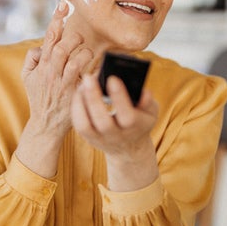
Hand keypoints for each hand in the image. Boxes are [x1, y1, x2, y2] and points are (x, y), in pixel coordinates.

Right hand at [16, 0, 92, 176]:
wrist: (45, 125)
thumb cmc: (39, 96)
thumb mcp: (27, 77)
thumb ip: (31, 57)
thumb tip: (41, 44)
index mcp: (42, 65)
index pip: (49, 37)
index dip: (56, 20)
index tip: (64, 5)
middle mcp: (52, 73)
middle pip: (62, 47)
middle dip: (73, 37)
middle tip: (80, 35)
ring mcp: (63, 84)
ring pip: (74, 62)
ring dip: (83, 53)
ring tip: (87, 51)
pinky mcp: (75, 95)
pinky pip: (87, 79)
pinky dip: (93, 70)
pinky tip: (99, 66)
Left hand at [71, 74, 159, 190]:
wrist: (129, 147)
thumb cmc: (140, 121)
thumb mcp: (150, 112)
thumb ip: (148, 102)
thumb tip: (144, 92)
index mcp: (135, 128)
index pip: (128, 116)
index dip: (120, 97)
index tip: (112, 78)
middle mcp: (117, 136)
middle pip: (103, 122)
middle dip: (94, 98)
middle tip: (89, 77)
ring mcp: (101, 139)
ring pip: (85, 125)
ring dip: (81, 103)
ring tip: (82, 84)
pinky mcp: (89, 138)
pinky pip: (78, 124)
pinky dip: (76, 107)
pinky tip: (79, 92)